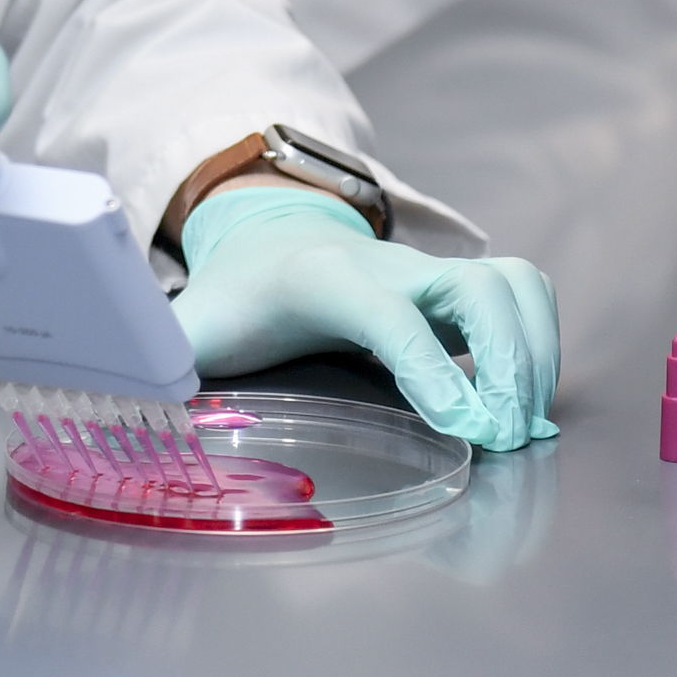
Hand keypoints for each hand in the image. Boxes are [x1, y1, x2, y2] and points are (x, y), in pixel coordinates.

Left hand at [172, 186, 558, 451]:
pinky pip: (526, 296)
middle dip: (508, 359)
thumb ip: (165, 361)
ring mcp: (433, 271)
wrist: (270, 238)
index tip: (465, 428)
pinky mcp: (463, 288)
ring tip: (524, 427)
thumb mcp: (195, 327)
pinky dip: (543, 345)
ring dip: (536, 352)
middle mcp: (391, 266)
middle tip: (507, 438)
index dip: (430, 366)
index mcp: (325, 278)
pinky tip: (526, 404)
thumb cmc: (237, 296)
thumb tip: (133, 396)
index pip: (389, 314)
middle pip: (476, 286)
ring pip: (515, 282)